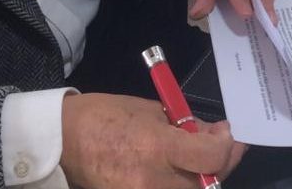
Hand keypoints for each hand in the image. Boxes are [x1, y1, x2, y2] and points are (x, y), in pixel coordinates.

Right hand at [60, 93, 246, 188]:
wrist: (63, 141)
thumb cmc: (106, 116)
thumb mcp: (152, 111)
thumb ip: (186, 126)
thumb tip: (211, 134)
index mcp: (157, 148)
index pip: (211, 157)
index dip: (227, 145)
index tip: (227, 132)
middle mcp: (153, 180)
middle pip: (208, 183)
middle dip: (222, 162)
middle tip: (224, 145)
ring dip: (204, 176)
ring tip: (202, 156)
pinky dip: (182, 183)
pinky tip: (182, 168)